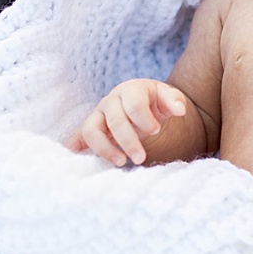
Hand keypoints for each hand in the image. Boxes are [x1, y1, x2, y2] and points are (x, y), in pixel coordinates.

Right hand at [66, 79, 187, 166]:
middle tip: (141, 158)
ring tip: (121, 163)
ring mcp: (98, 116)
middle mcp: (110, 101)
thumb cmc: (155, 101)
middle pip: (114, 120)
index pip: (133, 102)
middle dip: (128, 140)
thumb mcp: (168, 97)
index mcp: (130, 90)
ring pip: (91, 130)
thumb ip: (174, 101)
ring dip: (104, 149)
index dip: (144, 118)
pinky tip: (74, 158)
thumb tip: (180, 110)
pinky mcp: (90, 129)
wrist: (142, 103)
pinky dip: (73, 147)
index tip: (156, 131)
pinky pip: (77, 138)